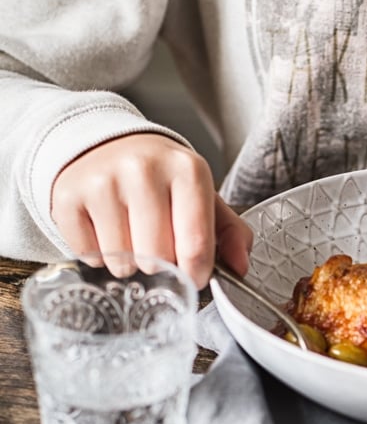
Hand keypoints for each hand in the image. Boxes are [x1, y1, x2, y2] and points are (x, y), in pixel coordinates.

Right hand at [51, 133, 251, 286]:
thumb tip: (240, 268)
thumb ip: (230, 233)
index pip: (195, 244)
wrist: (105, 147)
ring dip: (130, 263)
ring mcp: (102, 181)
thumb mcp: (202, 198)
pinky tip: (105, 233)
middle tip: (158, 246)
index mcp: (187, 169)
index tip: (193, 276)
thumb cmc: (161, 181)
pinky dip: (99, 257)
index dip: (196, 273)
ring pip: (123, 261)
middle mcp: (143, 168)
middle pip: (158, 258)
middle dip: (161, 265)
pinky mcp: (68, 196)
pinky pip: (89, 256)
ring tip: (131, 237)